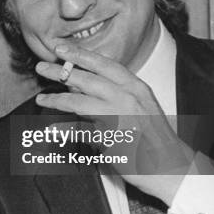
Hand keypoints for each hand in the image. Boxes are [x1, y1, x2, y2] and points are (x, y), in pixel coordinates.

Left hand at [34, 43, 192, 204]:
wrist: (172, 166)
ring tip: (41, 99)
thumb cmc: (153, 135)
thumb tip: (80, 81)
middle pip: (86, 80)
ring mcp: (120, 118)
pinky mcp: (112, 141)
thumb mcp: (139, 104)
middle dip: (59, 72)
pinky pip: (80, 131)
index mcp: (135, 87)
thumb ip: (113, 91)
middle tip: (41, 67)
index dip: (78, 54)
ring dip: (56, 100)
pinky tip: (53, 129)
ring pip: (79, 103)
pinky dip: (65, 129)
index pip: (103, 64)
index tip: (59, 47)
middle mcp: (128, 98)